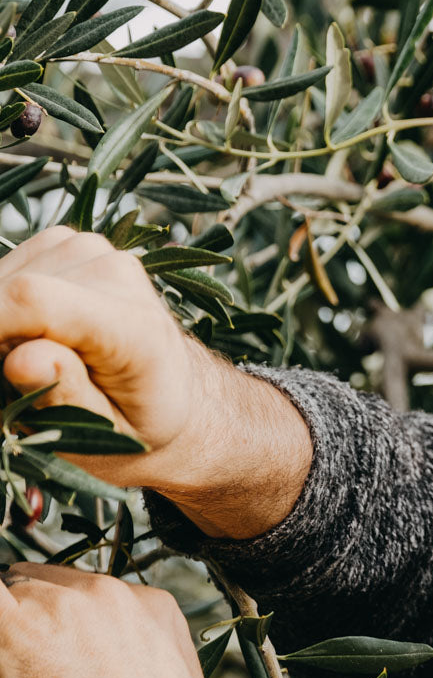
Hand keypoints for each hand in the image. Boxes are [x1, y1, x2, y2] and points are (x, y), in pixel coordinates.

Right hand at [0, 226, 223, 490]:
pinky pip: (11, 269)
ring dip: (2, 321)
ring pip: (6, 278)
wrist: (171, 390)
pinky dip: (8, 305)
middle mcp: (119, 276)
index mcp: (135, 328)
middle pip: (10, 290)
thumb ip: (65, 396)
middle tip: (14, 379)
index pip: (35, 300)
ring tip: (32, 359)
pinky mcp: (72, 244)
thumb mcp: (105, 433)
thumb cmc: (135, 421)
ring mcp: (96, 252)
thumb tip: (22, 359)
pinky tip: (34, 331)